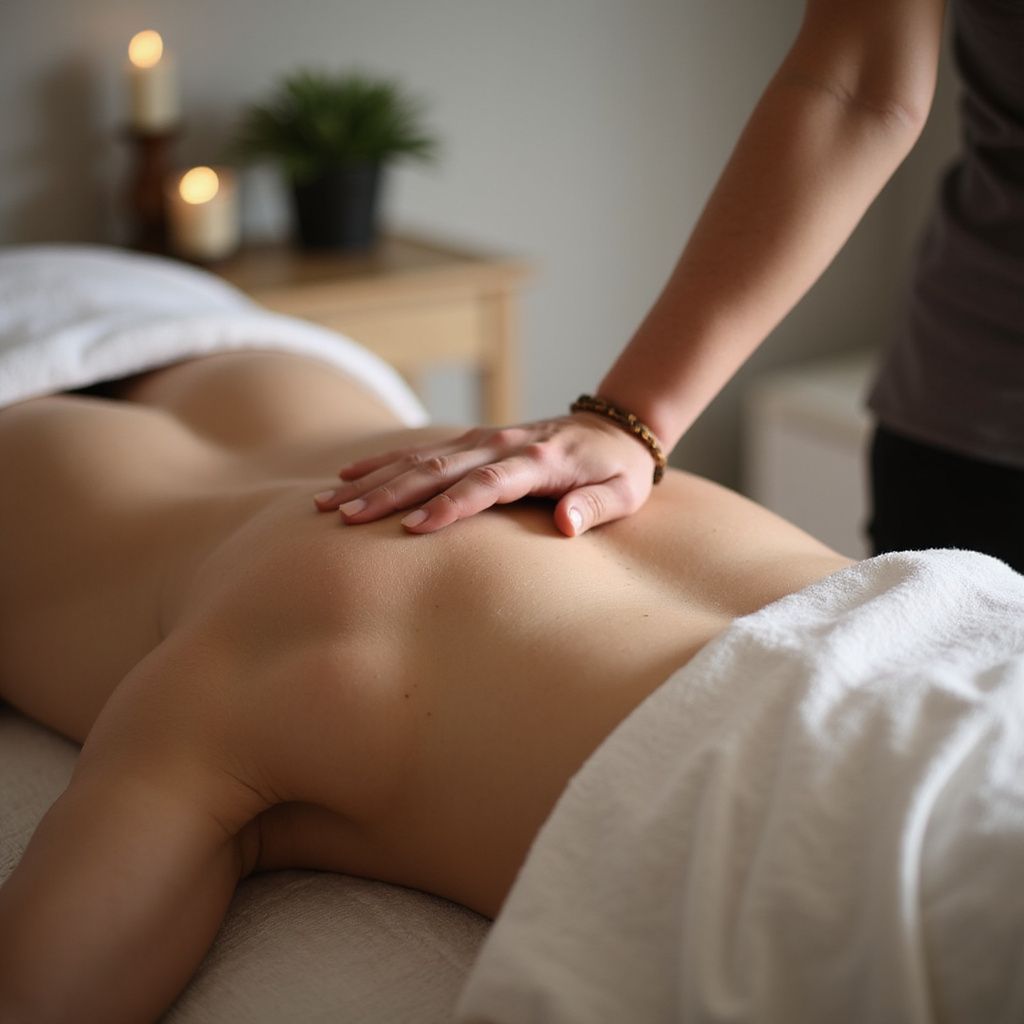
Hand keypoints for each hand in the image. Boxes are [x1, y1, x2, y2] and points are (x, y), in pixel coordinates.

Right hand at [312, 414, 658, 535]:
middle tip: (344, 518)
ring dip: (373, 480)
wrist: (613, 428)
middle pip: (438, 470)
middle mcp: (502, 444)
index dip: (449, 506)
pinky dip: (383, 461)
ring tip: (329, 502)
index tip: (412, 529)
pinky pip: (421, 449)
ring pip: (419, 458)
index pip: (486, 485)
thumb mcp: (622, 493)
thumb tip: (564, 523)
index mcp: (538, 461)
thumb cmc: (617, 471)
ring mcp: (482, 439)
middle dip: (388, 494)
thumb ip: (594, 506)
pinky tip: (347, 474)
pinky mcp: (472, 440)